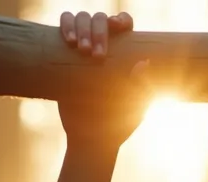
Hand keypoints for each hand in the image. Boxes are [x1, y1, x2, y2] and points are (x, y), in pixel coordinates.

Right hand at [57, 10, 152, 148]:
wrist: (91, 137)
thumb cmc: (119, 123)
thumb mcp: (135, 107)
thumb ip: (141, 86)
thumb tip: (144, 63)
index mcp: (124, 54)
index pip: (123, 26)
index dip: (121, 20)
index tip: (118, 26)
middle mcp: (103, 47)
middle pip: (100, 20)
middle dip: (98, 31)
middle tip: (95, 54)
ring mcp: (83, 48)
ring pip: (81, 18)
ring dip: (81, 27)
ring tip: (81, 48)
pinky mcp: (64, 54)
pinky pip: (63, 28)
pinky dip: (66, 26)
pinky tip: (69, 40)